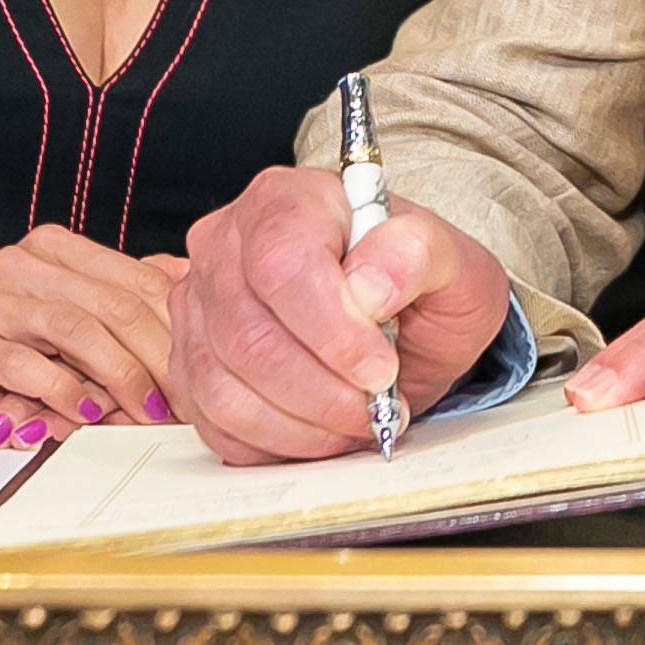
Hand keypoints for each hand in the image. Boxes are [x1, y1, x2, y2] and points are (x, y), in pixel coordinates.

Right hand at [0, 227, 178, 434]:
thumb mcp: (59, 318)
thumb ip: (114, 301)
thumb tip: (186, 284)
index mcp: (55, 249)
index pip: (136, 282)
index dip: (178, 330)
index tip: (202, 374)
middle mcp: (22, 263)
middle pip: (114, 305)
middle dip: (159, 359)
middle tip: (184, 403)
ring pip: (76, 329)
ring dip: (120, 377)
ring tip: (145, 413)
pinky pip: (26, 364)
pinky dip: (65, 391)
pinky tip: (89, 412)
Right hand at [169, 164, 513, 465]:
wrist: (404, 319)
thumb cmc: (420, 283)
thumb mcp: (453, 260)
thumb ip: (419, 254)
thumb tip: (368, 286)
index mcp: (288, 200)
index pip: (283, 264)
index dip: (331, 330)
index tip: (381, 368)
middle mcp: (227, 245)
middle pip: (248, 336)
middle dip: (322, 391)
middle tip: (377, 407)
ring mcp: (199, 307)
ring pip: (225, 389)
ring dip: (302, 425)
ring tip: (355, 420)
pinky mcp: (191, 364)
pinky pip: (215, 423)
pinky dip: (275, 444)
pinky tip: (320, 431)